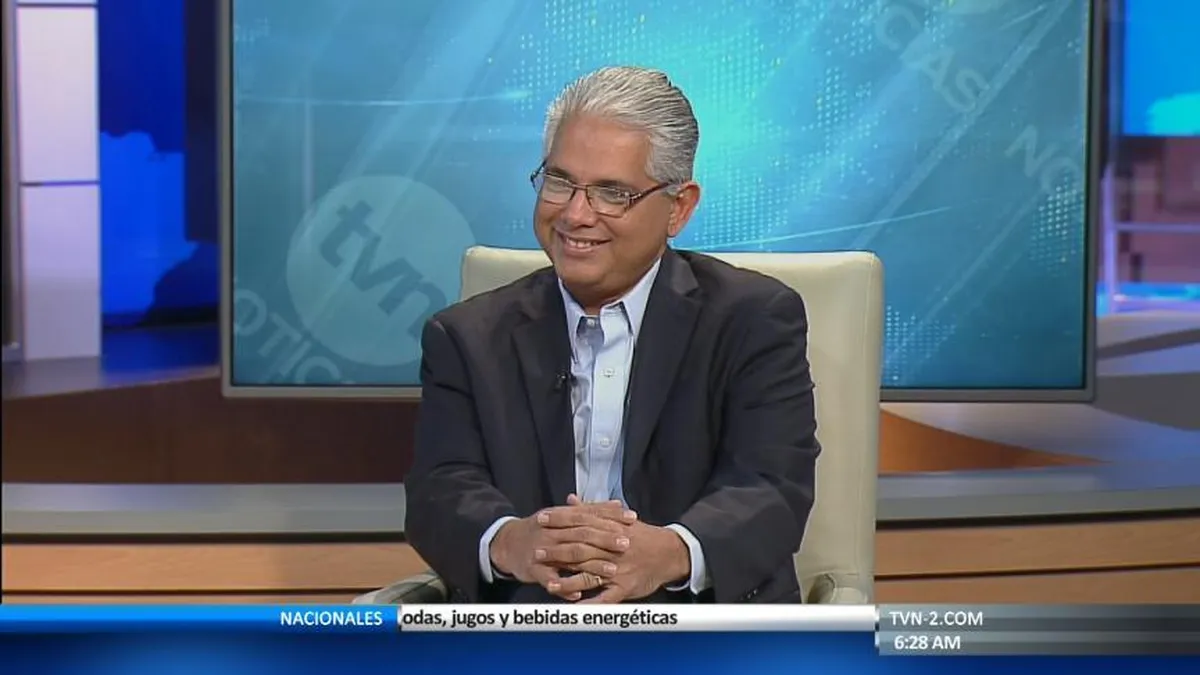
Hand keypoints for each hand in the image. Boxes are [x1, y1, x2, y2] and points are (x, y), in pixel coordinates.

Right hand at [489, 498, 636, 599]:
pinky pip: (550, 579)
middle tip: (626, 544)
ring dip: (591, 565)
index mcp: (560, 517)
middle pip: (581, 534)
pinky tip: (579, 593)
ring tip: (612, 571)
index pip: (588, 514)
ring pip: (569, 557)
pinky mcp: (533, 570)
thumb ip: (590, 510)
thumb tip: (617, 503)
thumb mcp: (562, 515)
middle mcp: (552, 532)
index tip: (632, 518)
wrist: (507, 544)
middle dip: (605, 539)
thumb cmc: (541, 529)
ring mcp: (542, 551)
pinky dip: (564, 587)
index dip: (610, 515)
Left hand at [545, 495, 691, 603]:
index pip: (580, 523)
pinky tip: (574, 609)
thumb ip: (592, 510)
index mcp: (611, 529)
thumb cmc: (642, 536)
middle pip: (581, 549)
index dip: (559, 521)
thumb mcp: (619, 519)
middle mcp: (613, 549)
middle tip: (537, 552)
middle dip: (557, 551)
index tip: (541, 519)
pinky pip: (605, 598)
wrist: (670, 553)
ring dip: (568, 581)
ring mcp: (618, 570)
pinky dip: (589, 604)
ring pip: (589, 576)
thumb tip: (571, 499)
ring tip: (549, 583)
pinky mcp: (625, 588)